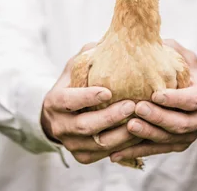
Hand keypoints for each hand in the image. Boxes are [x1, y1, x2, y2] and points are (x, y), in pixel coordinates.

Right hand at [40, 43, 140, 164]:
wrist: (59, 113)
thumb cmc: (74, 82)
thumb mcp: (76, 66)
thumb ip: (91, 54)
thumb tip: (116, 39)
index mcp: (54, 102)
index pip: (69, 101)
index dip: (87, 97)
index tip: (108, 91)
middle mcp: (60, 126)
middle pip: (85, 126)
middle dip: (110, 117)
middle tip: (131, 106)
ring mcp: (71, 144)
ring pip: (98, 144)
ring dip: (121, 134)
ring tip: (141, 120)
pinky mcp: (83, 156)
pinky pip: (105, 154)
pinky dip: (123, 145)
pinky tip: (139, 133)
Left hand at [110, 39, 196, 162]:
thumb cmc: (194, 77)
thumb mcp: (189, 60)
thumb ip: (173, 51)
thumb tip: (148, 36)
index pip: (191, 100)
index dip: (175, 99)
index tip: (156, 94)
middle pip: (179, 123)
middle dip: (158, 117)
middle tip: (138, 108)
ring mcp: (188, 136)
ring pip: (167, 139)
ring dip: (147, 135)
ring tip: (127, 127)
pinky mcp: (175, 146)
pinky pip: (155, 151)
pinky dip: (136, 152)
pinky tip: (116, 153)